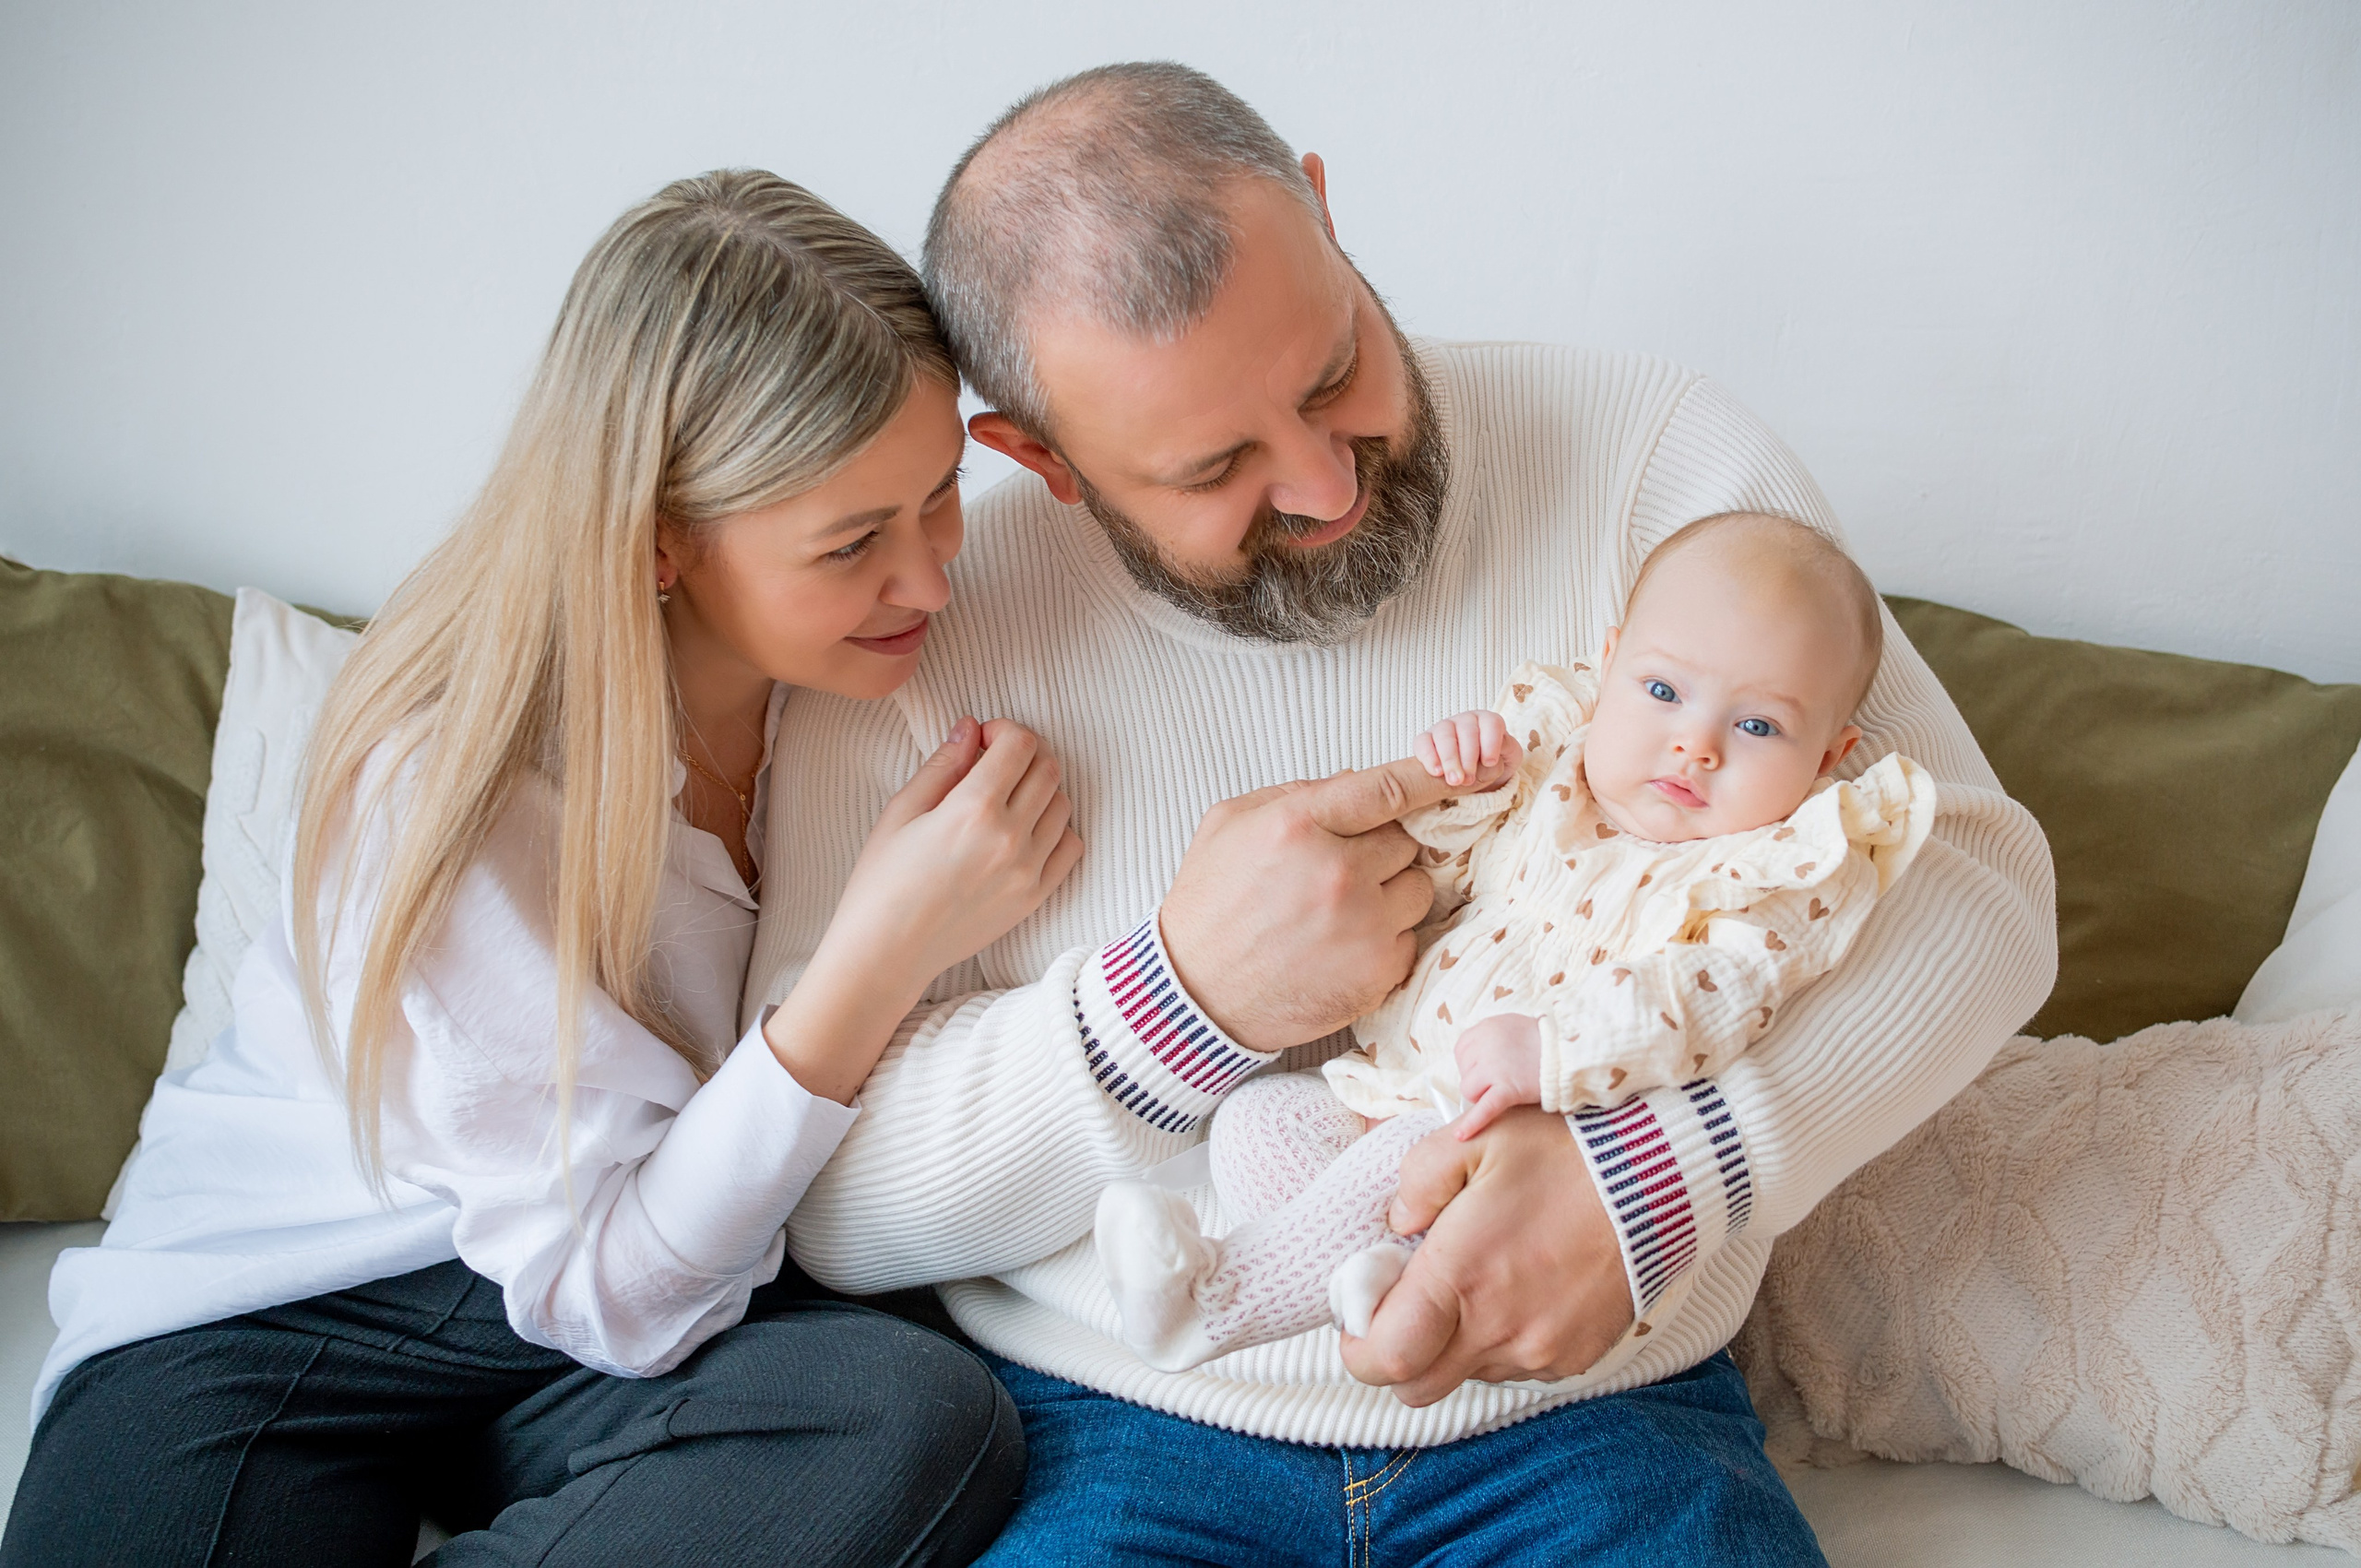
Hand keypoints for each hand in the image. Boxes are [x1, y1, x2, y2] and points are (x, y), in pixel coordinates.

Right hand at [767, 717, 1083, 1100]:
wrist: (887, 953)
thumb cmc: (883, 881)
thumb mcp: (901, 812)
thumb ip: (943, 765)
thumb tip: (970, 728)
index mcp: (974, 808)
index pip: (1021, 744)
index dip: (1004, 730)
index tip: (984, 739)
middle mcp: (1010, 837)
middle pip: (1048, 768)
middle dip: (1024, 754)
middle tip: (995, 764)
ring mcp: (1028, 870)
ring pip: (1063, 804)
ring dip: (1040, 790)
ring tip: (1006, 800)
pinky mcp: (1035, 897)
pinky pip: (1070, 847)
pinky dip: (1056, 830)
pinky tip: (1024, 832)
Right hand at [1158, 757, 1461, 1052]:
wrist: (1194, 996)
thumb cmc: (1209, 906)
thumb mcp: (1231, 824)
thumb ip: (1295, 794)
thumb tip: (1357, 782)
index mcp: (1299, 826)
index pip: (1387, 788)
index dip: (1431, 777)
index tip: (1462, 772)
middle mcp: (1338, 873)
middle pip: (1407, 840)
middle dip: (1380, 851)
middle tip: (1336, 872)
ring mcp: (1363, 925)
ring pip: (1418, 887)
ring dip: (1390, 894)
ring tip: (1339, 912)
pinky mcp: (1378, 972)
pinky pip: (1410, 937)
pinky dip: (1384, 939)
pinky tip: (1340, 947)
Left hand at [1338, 1106, 1633, 1404]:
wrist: (1662, 1176)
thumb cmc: (1566, 1150)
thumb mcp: (1477, 1137)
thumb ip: (1417, 1179)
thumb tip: (1397, 1222)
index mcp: (1461, 1277)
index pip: (1385, 1360)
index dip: (1358, 1349)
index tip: (1359, 1317)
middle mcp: (1499, 1329)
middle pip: (1418, 1387)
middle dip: (1400, 1355)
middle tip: (1409, 1303)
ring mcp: (1542, 1350)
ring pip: (1469, 1375)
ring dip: (1458, 1342)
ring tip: (1481, 1280)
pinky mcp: (1577, 1357)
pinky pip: (1520, 1367)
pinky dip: (1506, 1339)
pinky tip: (1523, 1287)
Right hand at [1413, 710, 1521, 789]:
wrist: (1474, 776)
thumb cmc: (1492, 764)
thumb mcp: (1508, 758)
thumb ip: (1507, 750)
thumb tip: (1496, 752)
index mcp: (1488, 721)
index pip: (1491, 723)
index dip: (1491, 742)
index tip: (1490, 762)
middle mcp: (1466, 720)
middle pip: (1466, 730)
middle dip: (1468, 757)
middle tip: (1469, 780)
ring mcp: (1444, 727)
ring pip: (1444, 735)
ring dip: (1450, 759)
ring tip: (1455, 781)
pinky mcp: (1426, 739)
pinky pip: (1423, 742)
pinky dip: (1429, 757)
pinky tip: (1437, 772)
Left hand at [1452, 1014, 1541, 1137]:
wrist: (1571, 1053)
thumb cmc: (1545, 1042)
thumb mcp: (1513, 1026)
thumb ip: (1492, 1037)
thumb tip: (1475, 1056)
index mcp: (1487, 1028)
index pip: (1462, 1050)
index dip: (1473, 1064)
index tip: (1485, 1068)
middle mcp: (1486, 1044)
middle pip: (1465, 1072)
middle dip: (1480, 1079)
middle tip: (1503, 1077)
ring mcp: (1495, 1067)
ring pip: (1469, 1090)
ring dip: (1482, 1095)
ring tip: (1506, 1090)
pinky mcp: (1508, 1089)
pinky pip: (1484, 1108)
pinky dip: (1473, 1123)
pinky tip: (1462, 1136)